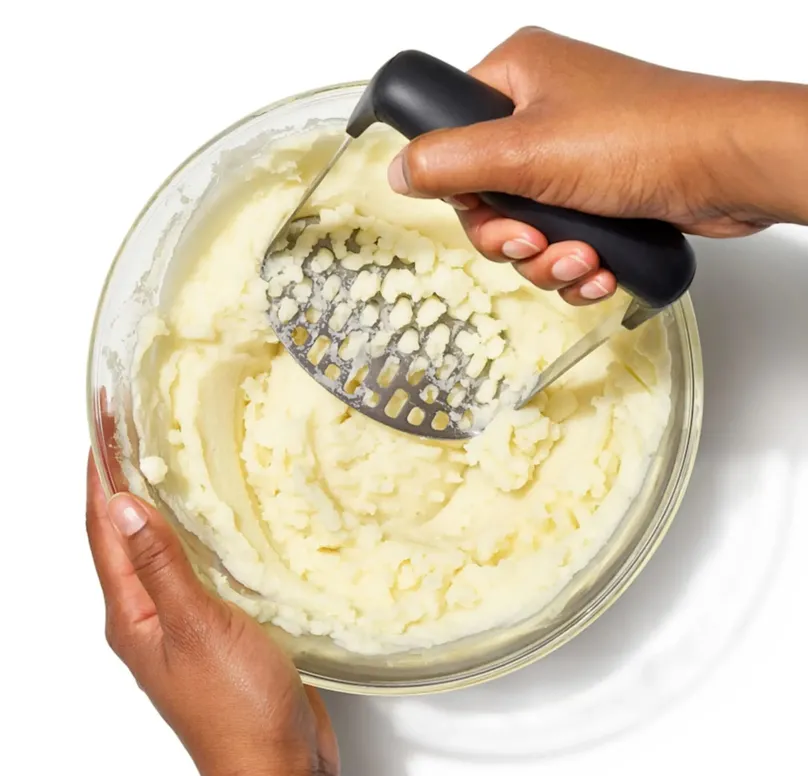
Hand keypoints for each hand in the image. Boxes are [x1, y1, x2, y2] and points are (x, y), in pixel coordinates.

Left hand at [86, 454, 338, 775]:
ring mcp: (182, 621)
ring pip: (163, 547)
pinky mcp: (217, 625)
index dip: (99, 474)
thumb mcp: (195, 627)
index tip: (103, 425)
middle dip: (124, 480)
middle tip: (137, 430)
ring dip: (161, 503)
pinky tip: (220, 518)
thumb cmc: (233, 707)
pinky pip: (198, 566)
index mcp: (131, 614)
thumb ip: (161, 566)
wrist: (275, 763)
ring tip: (173, 459)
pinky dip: (199, 532)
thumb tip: (125, 506)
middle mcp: (149, 615)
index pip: (103, 529)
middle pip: (125, 534)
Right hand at [388, 27, 807, 304]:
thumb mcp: (528, 152)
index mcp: (517, 77)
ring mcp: (571, 155)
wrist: (731, 167)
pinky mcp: (598, 192)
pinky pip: (561, 240)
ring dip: (547, 259)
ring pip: (525, 227)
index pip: (451, 137)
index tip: (487, 211)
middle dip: (512, 238)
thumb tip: (398, 169)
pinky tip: (599, 271)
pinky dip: (575, 265)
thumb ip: (451, 162)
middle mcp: (541, 112)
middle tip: (536, 244)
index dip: (462, 189)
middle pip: (487, 196)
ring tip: (583, 261)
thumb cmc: (646, 137)